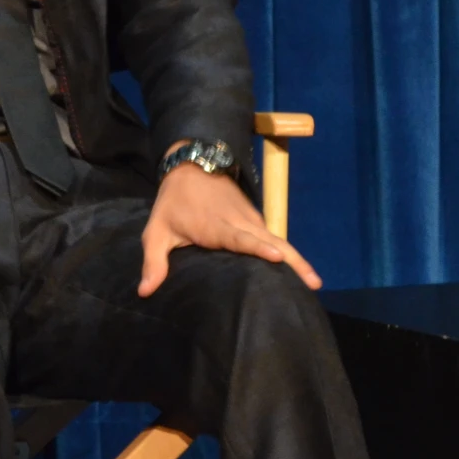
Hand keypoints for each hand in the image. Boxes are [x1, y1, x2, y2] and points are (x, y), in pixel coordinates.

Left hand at [138, 160, 320, 294]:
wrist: (193, 165)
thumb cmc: (173, 202)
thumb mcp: (156, 230)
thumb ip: (153, 261)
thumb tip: (144, 292)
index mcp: (216, 226)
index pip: (240, 238)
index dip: (258, 248)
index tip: (277, 257)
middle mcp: (240, 222)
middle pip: (271, 242)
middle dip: (293, 261)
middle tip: (314, 284)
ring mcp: (251, 220)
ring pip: (278, 240)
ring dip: (296, 259)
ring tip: (314, 283)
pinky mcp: (256, 220)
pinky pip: (275, 238)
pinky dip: (289, 254)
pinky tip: (301, 273)